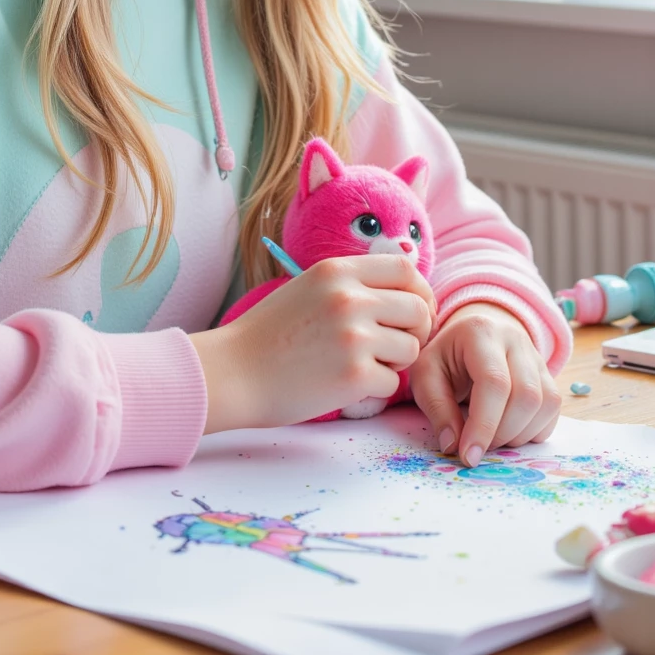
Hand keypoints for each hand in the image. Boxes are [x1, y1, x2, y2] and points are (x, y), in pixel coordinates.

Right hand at [192, 255, 436, 433]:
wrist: (234, 371)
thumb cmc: (270, 334)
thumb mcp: (308, 288)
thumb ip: (351, 284)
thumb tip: (404, 292)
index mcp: (336, 270)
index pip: (405, 268)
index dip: (419, 290)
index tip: (414, 309)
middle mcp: (349, 298)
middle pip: (418, 308)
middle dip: (416, 330)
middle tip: (396, 344)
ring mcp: (353, 337)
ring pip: (411, 347)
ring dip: (396, 361)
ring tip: (365, 363)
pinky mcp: (354, 375)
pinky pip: (393, 382)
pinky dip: (377, 387)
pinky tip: (348, 384)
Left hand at [409, 301, 560, 465]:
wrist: (471, 336)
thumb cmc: (446, 357)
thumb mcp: (426, 375)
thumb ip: (436, 407)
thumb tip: (452, 445)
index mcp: (480, 333)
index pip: (494, 382)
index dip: (484, 425)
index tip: (469, 456)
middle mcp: (515, 341)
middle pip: (525, 396)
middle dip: (502, 433)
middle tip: (478, 445)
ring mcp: (536, 357)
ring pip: (545, 404)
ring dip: (519, 434)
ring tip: (492, 436)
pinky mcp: (548, 375)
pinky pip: (553, 410)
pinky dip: (534, 431)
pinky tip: (510, 430)